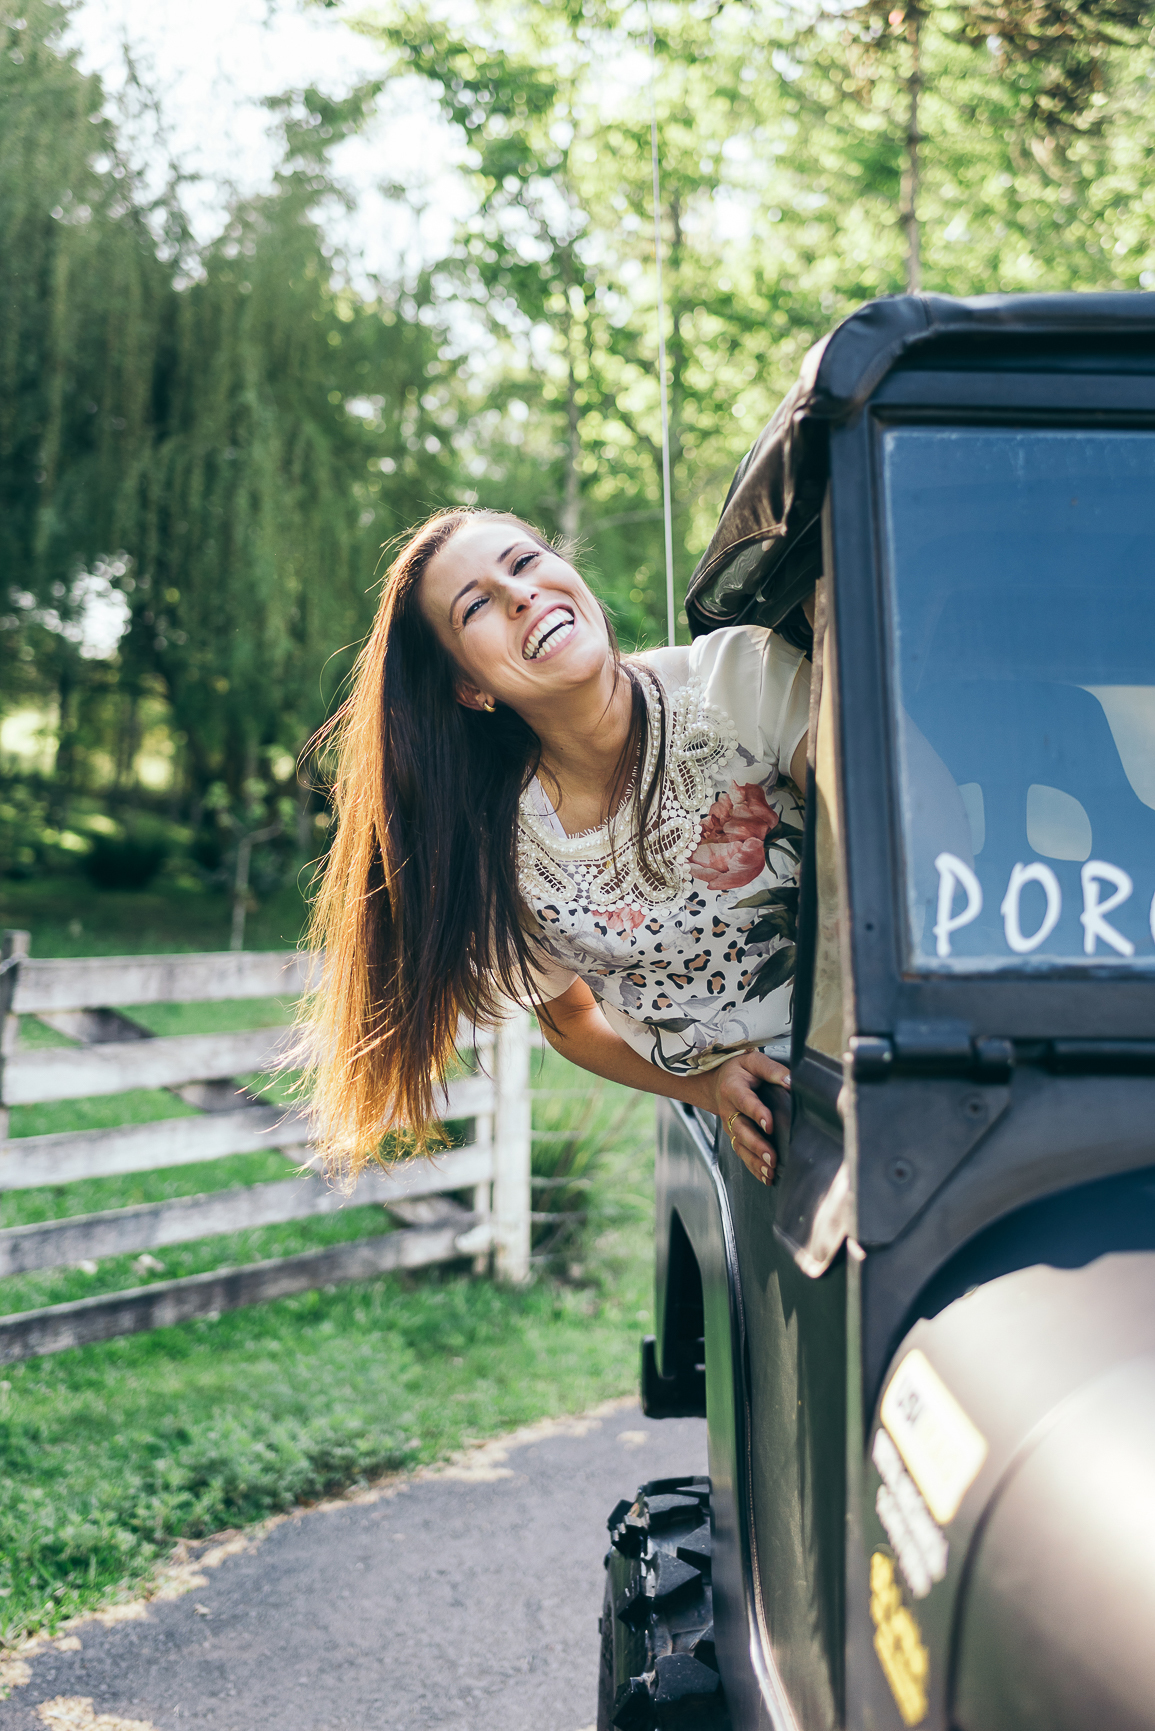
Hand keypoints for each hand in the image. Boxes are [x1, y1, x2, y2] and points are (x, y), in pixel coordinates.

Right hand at [707, 1050, 788, 1186]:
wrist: (717, 1081)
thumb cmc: (740, 1070)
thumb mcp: (753, 1061)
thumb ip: (772, 1070)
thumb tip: (792, 1081)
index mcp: (733, 1089)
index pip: (745, 1101)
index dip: (756, 1113)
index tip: (769, 1124)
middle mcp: (729, 1110)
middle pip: (740, 1130)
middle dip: (756, 1145)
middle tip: (771, 1158)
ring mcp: (730, 1126)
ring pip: (740, 1146)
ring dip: (754, 1161)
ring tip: (770, 1172)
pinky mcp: (734, 1136)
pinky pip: (741, 1154)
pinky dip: (753, 1168)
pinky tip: (766, 1177)